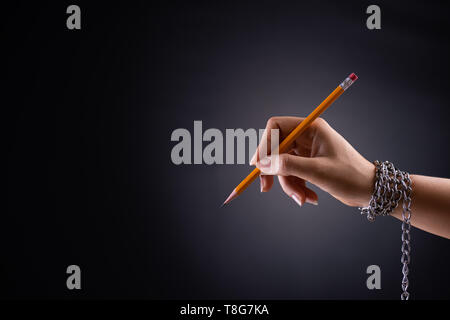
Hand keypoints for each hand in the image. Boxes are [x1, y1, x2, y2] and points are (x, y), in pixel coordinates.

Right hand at [250, 117, 375, 206]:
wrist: (370, 190)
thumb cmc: (350, 176)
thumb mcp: (318, 172)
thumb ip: (289, 166)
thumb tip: (263, 164)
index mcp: (311, 128)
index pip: (276, 127)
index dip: (264, 144)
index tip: (258, 165)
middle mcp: (307, 136)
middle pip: (276, 148)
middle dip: (274, 171)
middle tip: (266, 188)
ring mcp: (307, 150)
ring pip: (283, 165)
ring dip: (288, 184)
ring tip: (303, 199)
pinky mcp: (308, 163)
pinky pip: (292, 173)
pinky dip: (296, 187)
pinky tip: (309, 198)